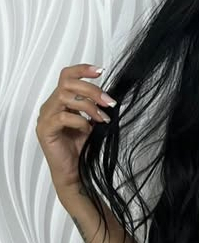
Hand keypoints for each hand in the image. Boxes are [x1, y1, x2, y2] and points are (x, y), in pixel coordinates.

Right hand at [35, 64, 115, 198]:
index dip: (82, 70)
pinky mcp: (45, 130)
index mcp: (59, 101)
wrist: (75, 172)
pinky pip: (63, 116)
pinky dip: (80, 120)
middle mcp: (50, 106)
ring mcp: (45, 117)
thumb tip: (109, 97)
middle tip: (109, 103)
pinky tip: (88, 130)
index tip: (101, 71)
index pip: (67, 76)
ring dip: (89, 106)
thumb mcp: (91, 123)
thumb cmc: (81, 148)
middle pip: (67, 84)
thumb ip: (94, 108)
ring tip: (102, 119)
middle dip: (92, 90)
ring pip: (65, 97)